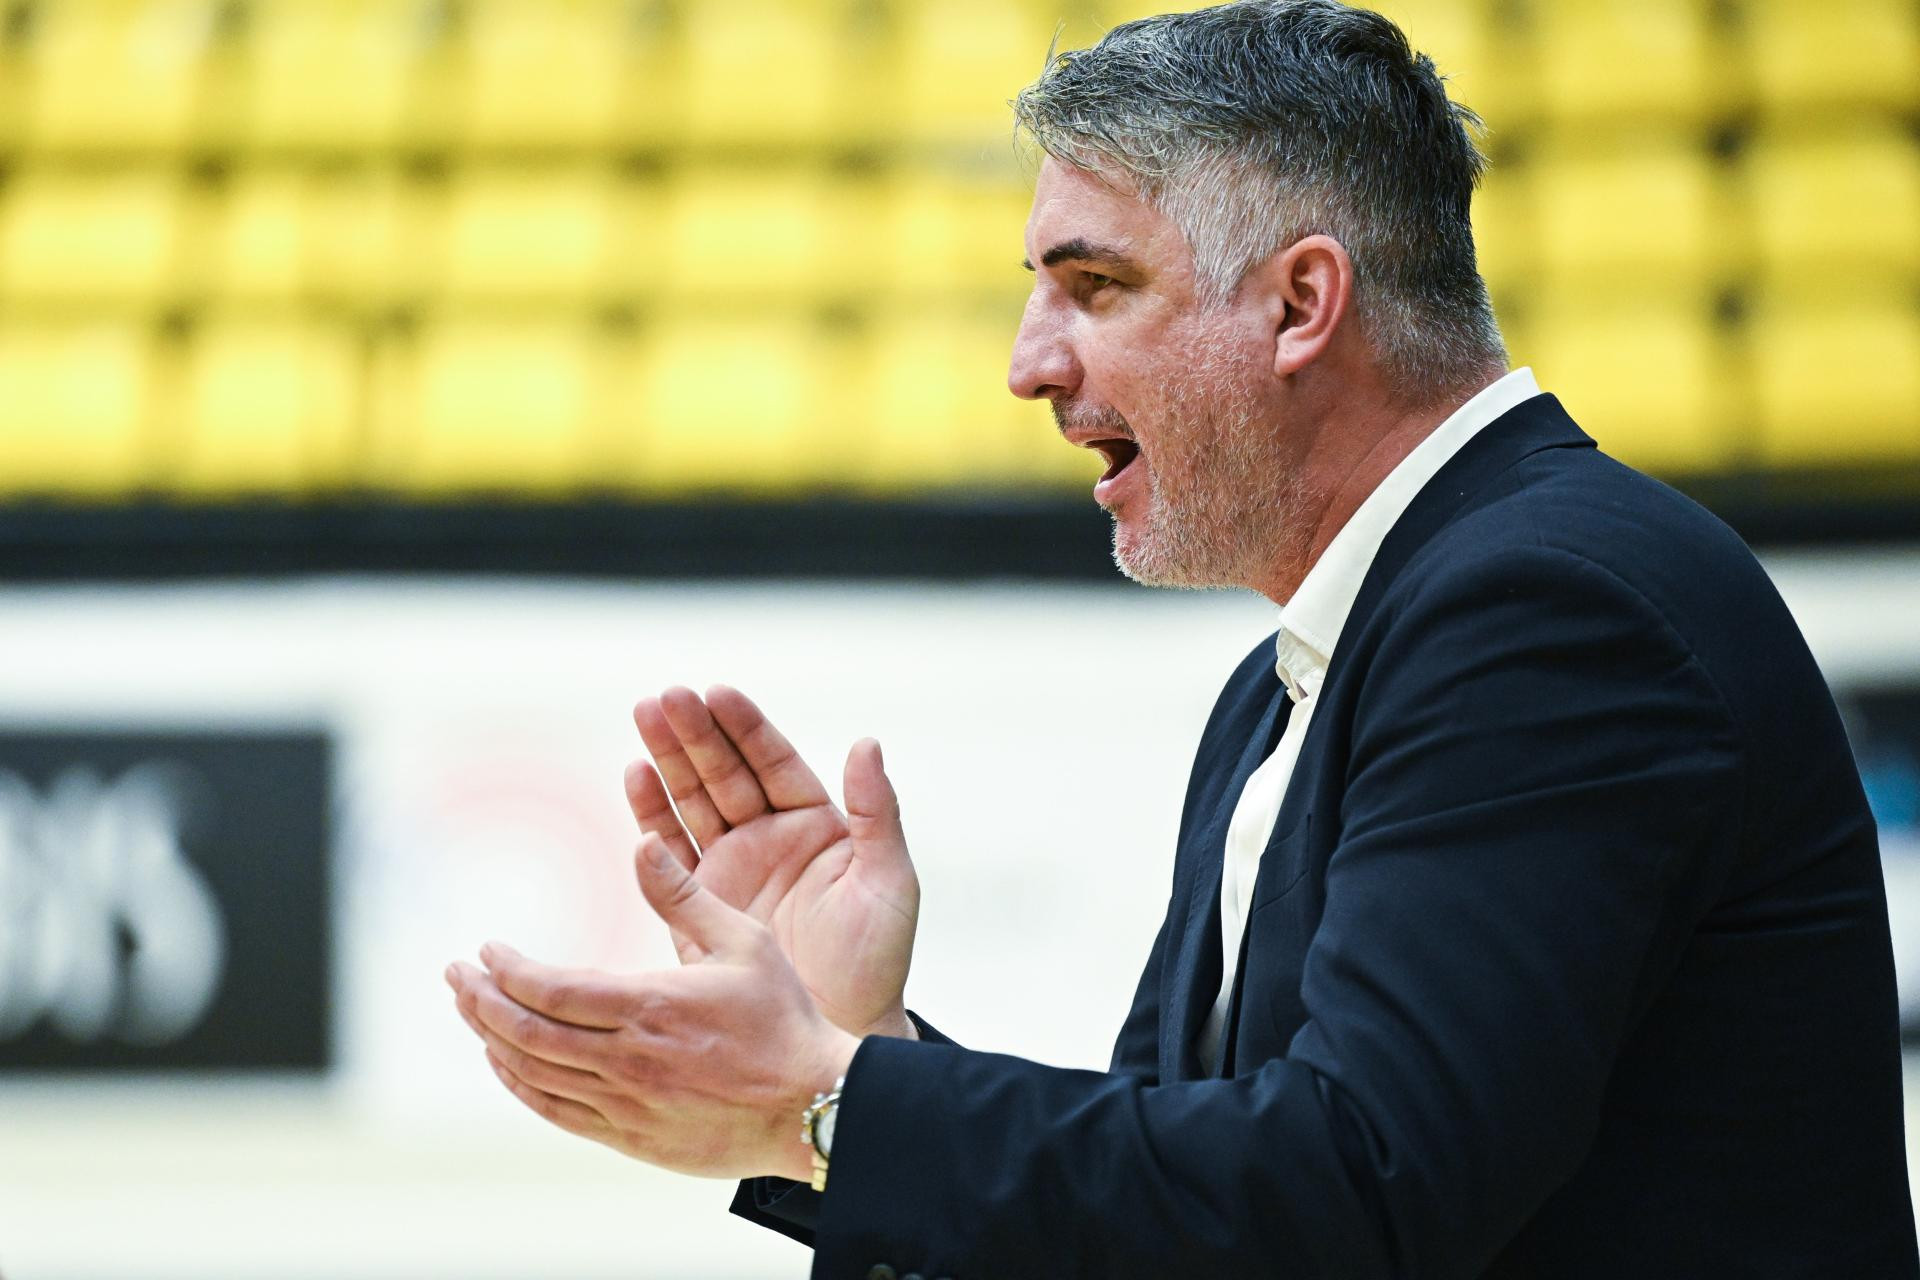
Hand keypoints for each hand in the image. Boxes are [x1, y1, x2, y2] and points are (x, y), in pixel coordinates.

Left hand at [446, 835, 859, 1180]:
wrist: (812, 1107)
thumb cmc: (785, 1019)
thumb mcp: (745, 941)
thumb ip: (686, 894)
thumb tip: (642, 842)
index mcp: (650, 1006)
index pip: (550, 988)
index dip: (508, 968)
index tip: (485, 948)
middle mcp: (627, 1058)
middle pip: (525, 1031)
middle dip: (480, 1000)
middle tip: (454, 975)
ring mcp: (626, 1103)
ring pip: (534, 1072)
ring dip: (492, 1039)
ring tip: (470, 1010)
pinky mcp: (631, 1137)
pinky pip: (557, 1111)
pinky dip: (521, 1085)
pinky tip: (506, 1065)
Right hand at [625, 686, 918, 1040]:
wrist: (839, 1029)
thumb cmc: (876, 960)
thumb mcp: (888, 881)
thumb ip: (878, 812)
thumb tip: (867, 742)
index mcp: (816, 825)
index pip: (775, 763)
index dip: (746, 728)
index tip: (718, 693)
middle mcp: (769, 837)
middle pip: (726, 772)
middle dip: (697, 733)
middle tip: (667, 697)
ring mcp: (731, 867)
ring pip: (694, 800)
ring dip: (668, 759)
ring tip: (643, 714)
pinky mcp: (698, 903)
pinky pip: (670, 849)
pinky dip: (651, 813)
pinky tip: (635, 774)